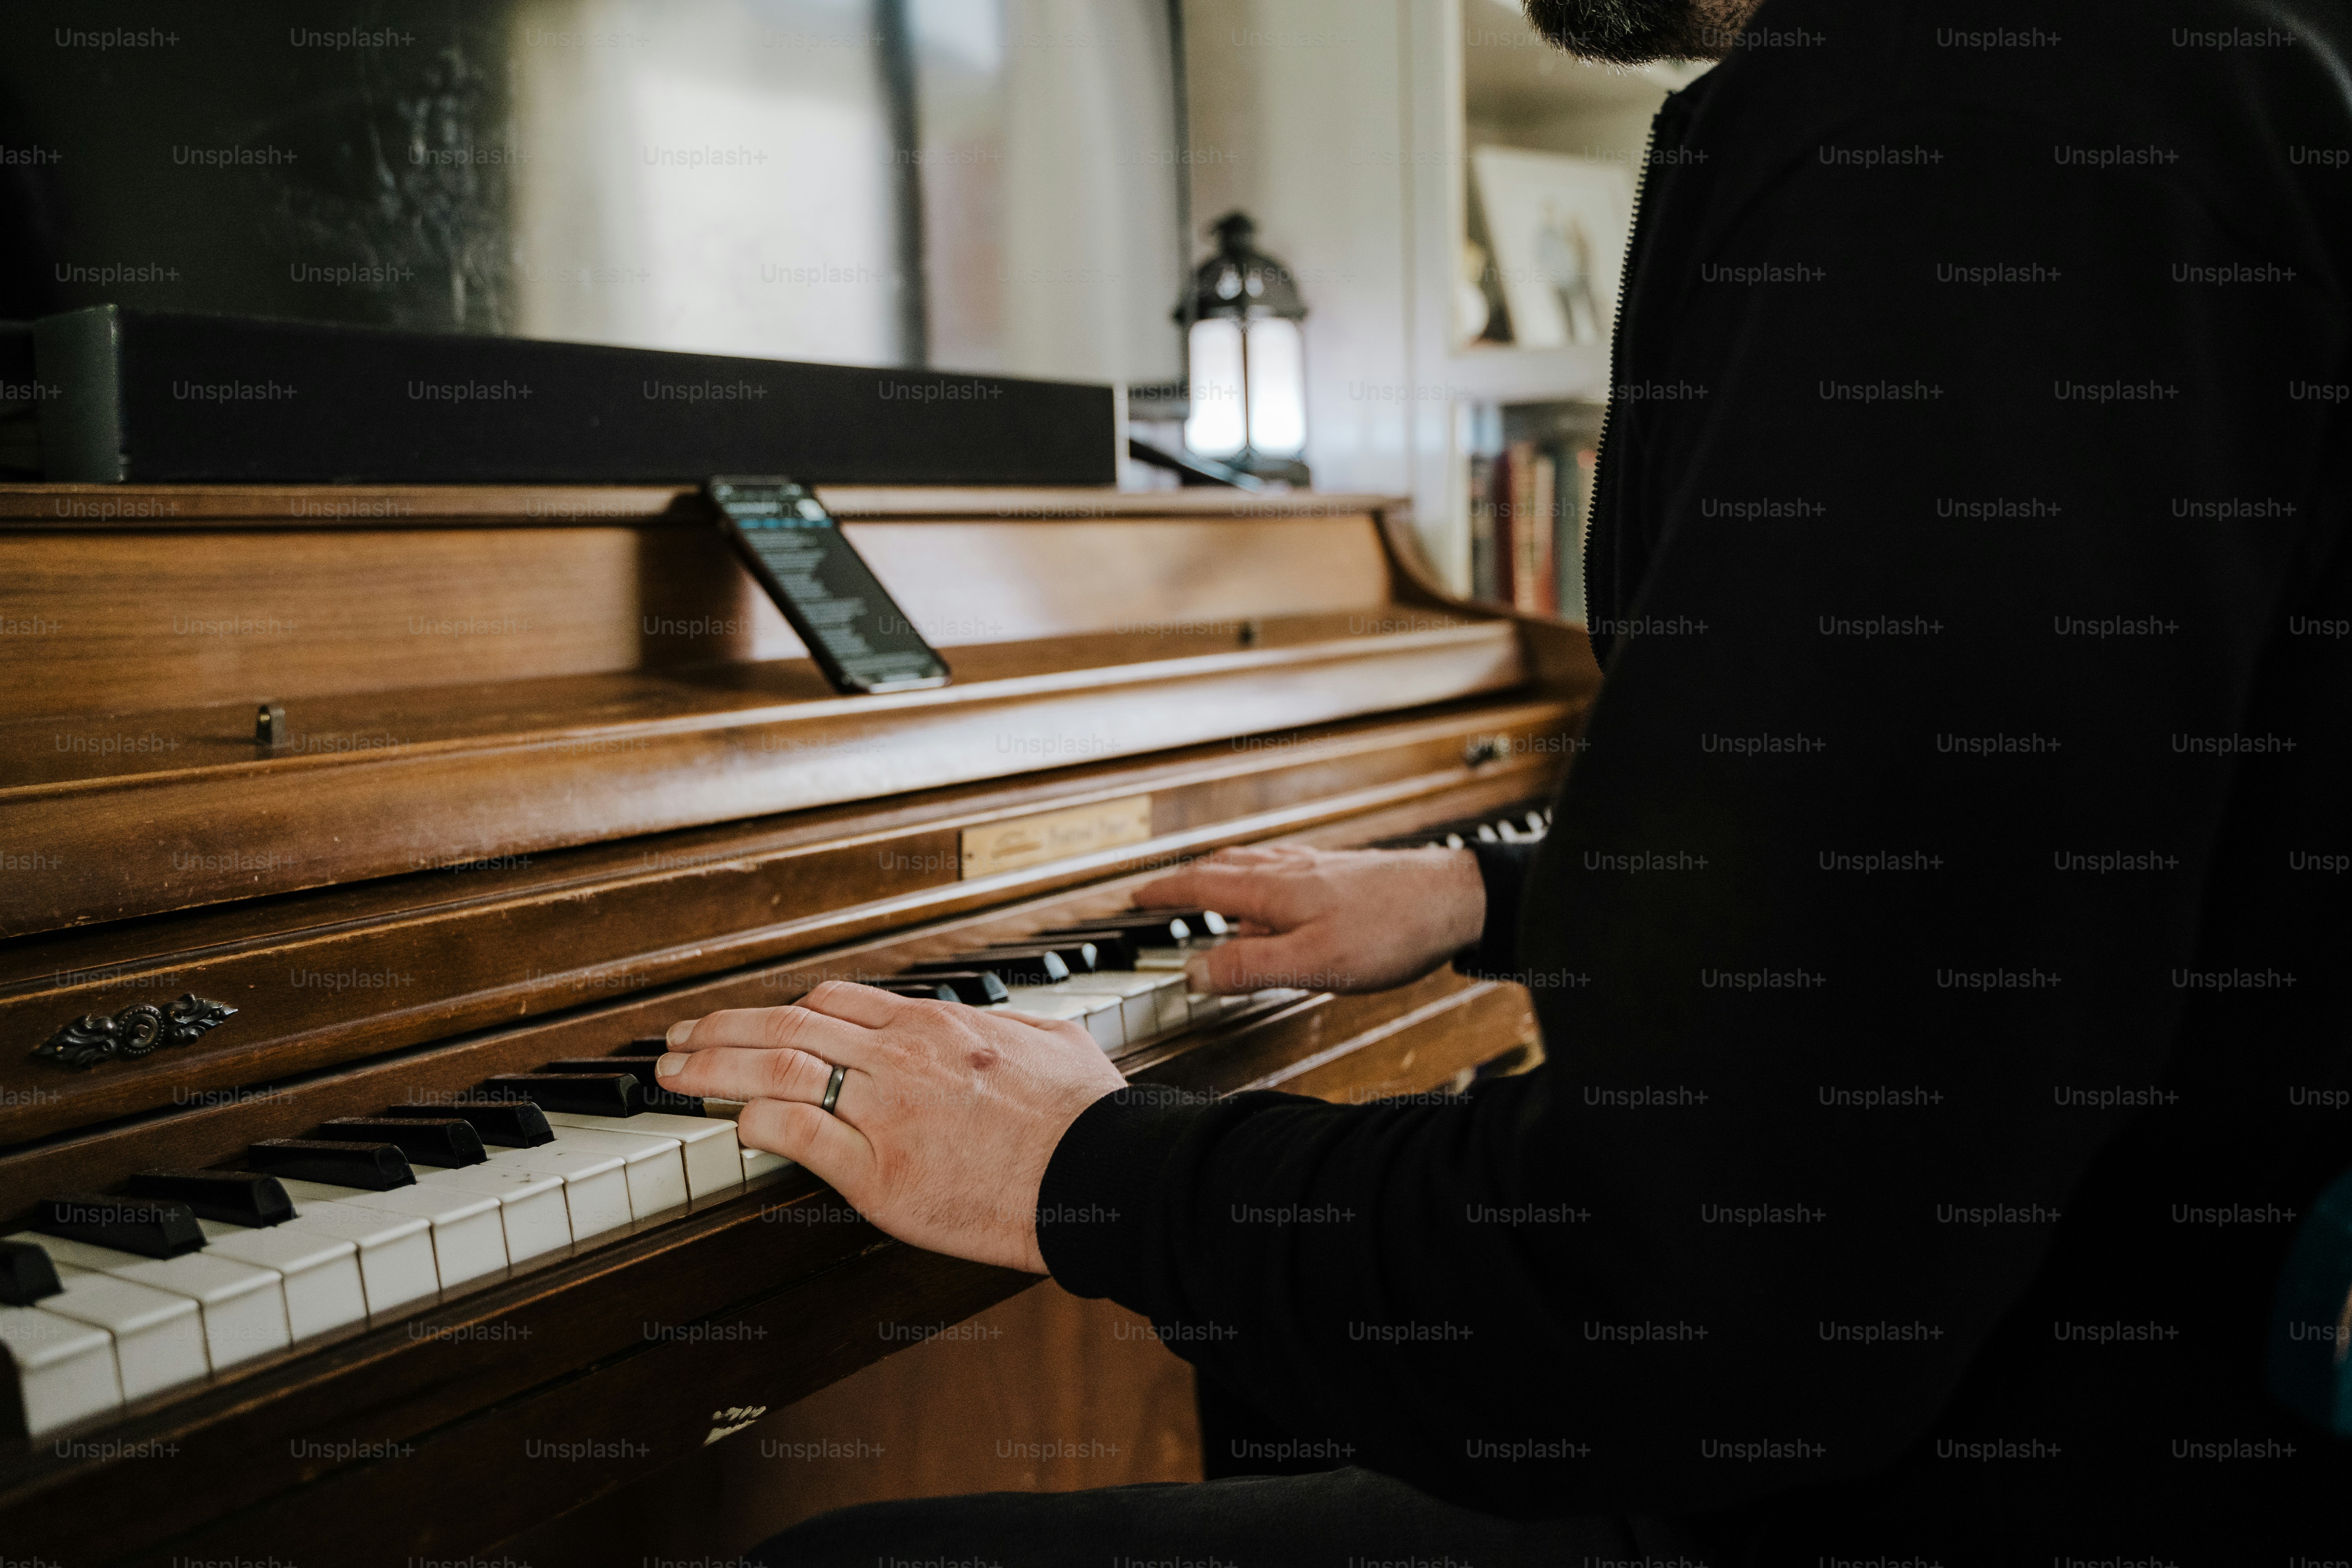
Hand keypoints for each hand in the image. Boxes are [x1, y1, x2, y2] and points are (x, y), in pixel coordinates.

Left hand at [656, 983, 1124, 1271]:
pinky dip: (755, 1122)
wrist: (1102, 1176)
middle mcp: (903, 1057)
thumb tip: (990, 1021)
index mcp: (939, 1026)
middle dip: (721, 1030)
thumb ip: (1008, 1028)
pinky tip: (733, 1124)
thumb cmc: (1089, 1119)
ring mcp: (887, 1113)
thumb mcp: (1053, 1043)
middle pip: (786, 1026)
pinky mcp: (880, 1173)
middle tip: (678, 1040)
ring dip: (714, 1067)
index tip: (753, 1024)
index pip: (834, 1001)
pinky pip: (797, 1133)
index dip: (780, 1011)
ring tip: (675, 1073)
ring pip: (776, 1069)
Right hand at [1133, 843, 1485, 994]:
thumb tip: (1194, 971)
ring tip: (1209, 889)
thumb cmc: (1393, 930)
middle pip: (1224, 867)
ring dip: (1223, 874)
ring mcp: (1319, 866)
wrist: (1457, 900)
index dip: (1164, 894)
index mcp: (1275, 890)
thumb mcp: (1313, 963)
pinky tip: (1280, 888)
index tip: (1133, 899)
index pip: (1202, 885)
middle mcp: (1292, 869)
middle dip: (1185, 880)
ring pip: (1255, 863)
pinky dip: (1262, 875)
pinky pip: (1286, 866)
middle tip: (1161, 893)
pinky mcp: (1345, 871)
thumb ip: (1250, 967)